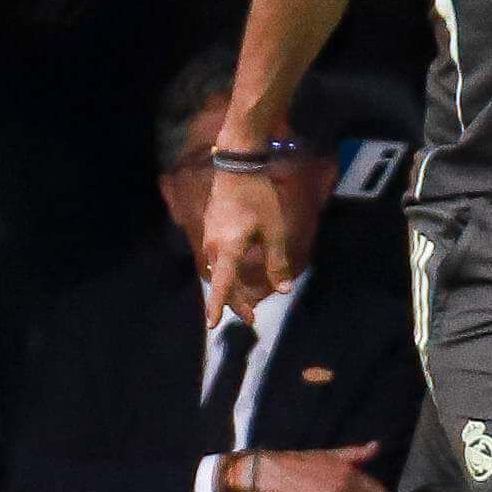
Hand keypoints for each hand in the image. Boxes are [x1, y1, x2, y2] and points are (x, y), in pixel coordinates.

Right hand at [196, 167, 296, 328]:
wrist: (236, 166)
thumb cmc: (258, 198)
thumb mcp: (273, 230)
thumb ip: (276, 262)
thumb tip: (282, 290)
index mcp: (228, 249)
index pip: (222, 284)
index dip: (218, 306)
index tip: (212, 324)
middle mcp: (214, 247)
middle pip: (222, 282)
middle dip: (235, 302)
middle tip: (251, 317)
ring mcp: (209, 237)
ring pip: (218, 270)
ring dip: (231, 286)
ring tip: (245, 299)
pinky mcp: (210, 229)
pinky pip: (217, 258)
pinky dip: (227, 271)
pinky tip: (236, 271)